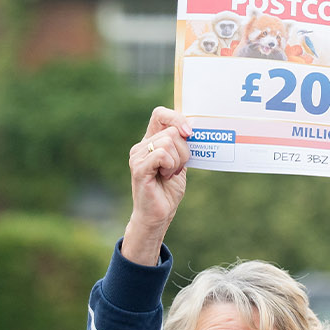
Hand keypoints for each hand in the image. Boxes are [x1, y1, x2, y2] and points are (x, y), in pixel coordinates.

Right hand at [121, 106, 192, 265]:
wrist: (158, 215)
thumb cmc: (168, 190)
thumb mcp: (180, 163)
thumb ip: (182, 145)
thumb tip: (192, 128)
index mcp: (150, 141)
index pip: (160, 114)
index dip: (176, 118)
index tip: (190, 133)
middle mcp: (141, 146)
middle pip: (172, 131)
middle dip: (183, 151)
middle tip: (176, 169)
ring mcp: (138, 156)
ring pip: (168, 142)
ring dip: (177, 161)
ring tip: (169, 174)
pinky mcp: (139, 168)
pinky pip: (162, 154)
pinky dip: (170, 165)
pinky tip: (165, 176)